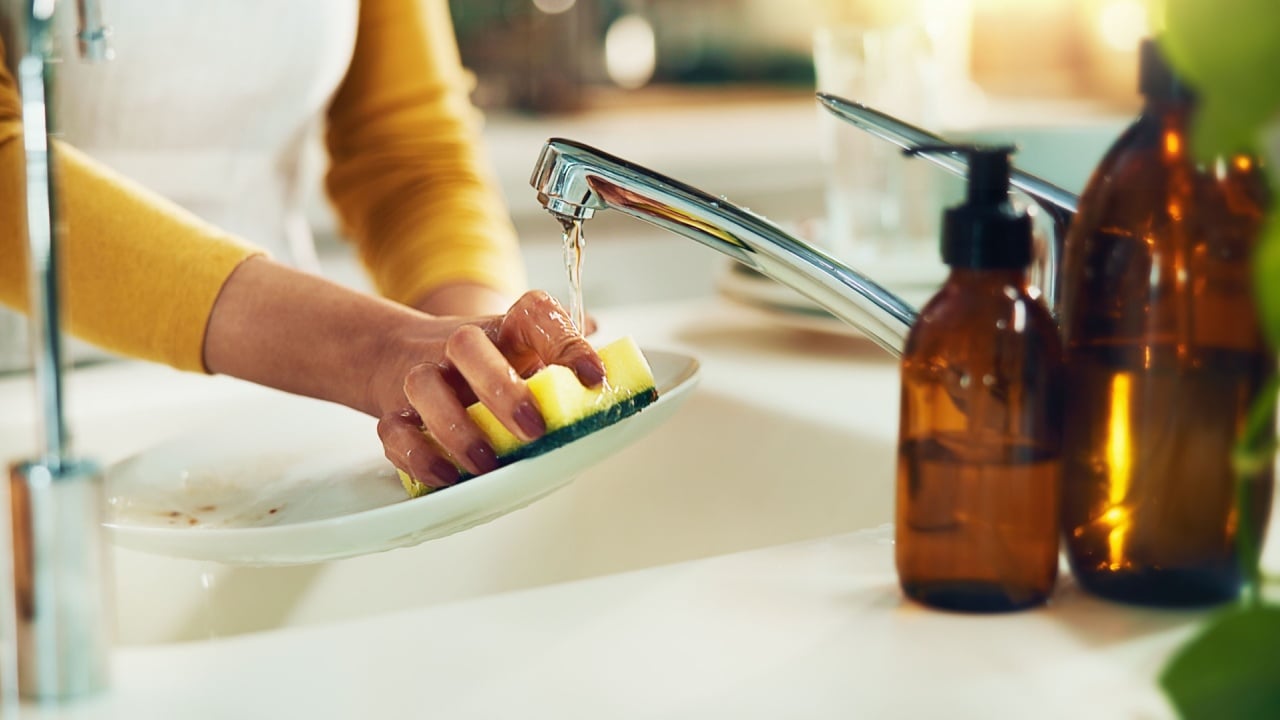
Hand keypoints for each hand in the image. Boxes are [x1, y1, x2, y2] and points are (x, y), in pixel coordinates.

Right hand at [203, 258, 603, 490]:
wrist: (399, 355)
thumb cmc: (484, 363)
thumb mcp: (526, 353)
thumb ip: (565, 366)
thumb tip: (620, 379)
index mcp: (504, 327)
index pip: (535, 314)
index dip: (567, 343)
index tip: (593, 377)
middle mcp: (459, 345)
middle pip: (467, 346)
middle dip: (501, 389)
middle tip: (534, 428)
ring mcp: (422, 376)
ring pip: (425, 387)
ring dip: (457, 429)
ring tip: (487, 462)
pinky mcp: (395, 413)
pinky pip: (396, 432)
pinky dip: (421, 457)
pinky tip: (449, 477)